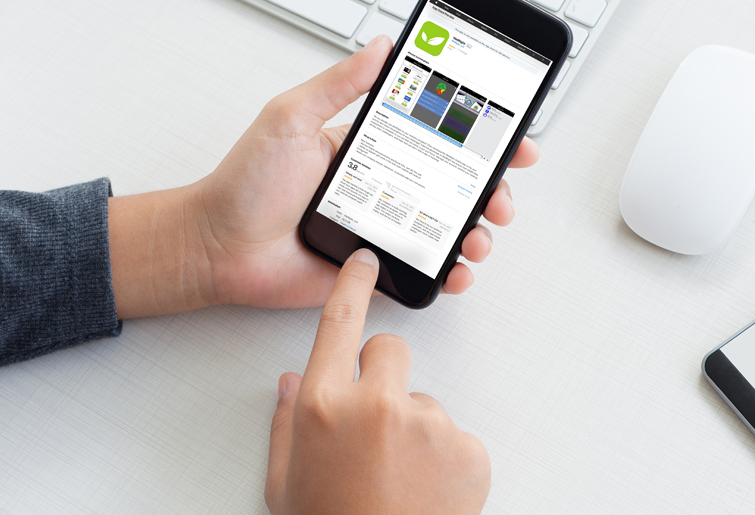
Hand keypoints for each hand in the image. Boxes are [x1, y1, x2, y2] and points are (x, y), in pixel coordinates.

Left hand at [108, 36, 539, 316]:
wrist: (218, 247)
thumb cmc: (246, 182)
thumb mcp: (292, 117)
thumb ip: (339, 83)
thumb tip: (383, 45)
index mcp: (371, 146)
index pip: (438, 133)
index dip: (480, 133)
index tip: (511, 133)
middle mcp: (384, 186)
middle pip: (456, 184)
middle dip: (492, 187)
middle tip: (503, 193)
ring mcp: (382, 228)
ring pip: (448, 228)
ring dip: (478, 230)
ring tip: (481, 236)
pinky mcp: (375, 268)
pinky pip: (424, 271)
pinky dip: (451, 272)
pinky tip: (459, 269)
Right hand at [266, 249, 489, 514]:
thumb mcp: (285, 483)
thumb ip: (286, 423)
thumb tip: (291, 380)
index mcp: (323, 407)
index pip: (339, 323)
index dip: (352, 285)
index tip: (366, 261)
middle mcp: (377, 405)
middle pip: (391, 349)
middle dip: (383, 375)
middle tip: (374, 426)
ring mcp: (429, 424)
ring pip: (423, 402)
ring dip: (413, 430)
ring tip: (398, 480)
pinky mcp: (469, 448)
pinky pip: (455, 436)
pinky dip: (444, 459)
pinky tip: (425, 492)